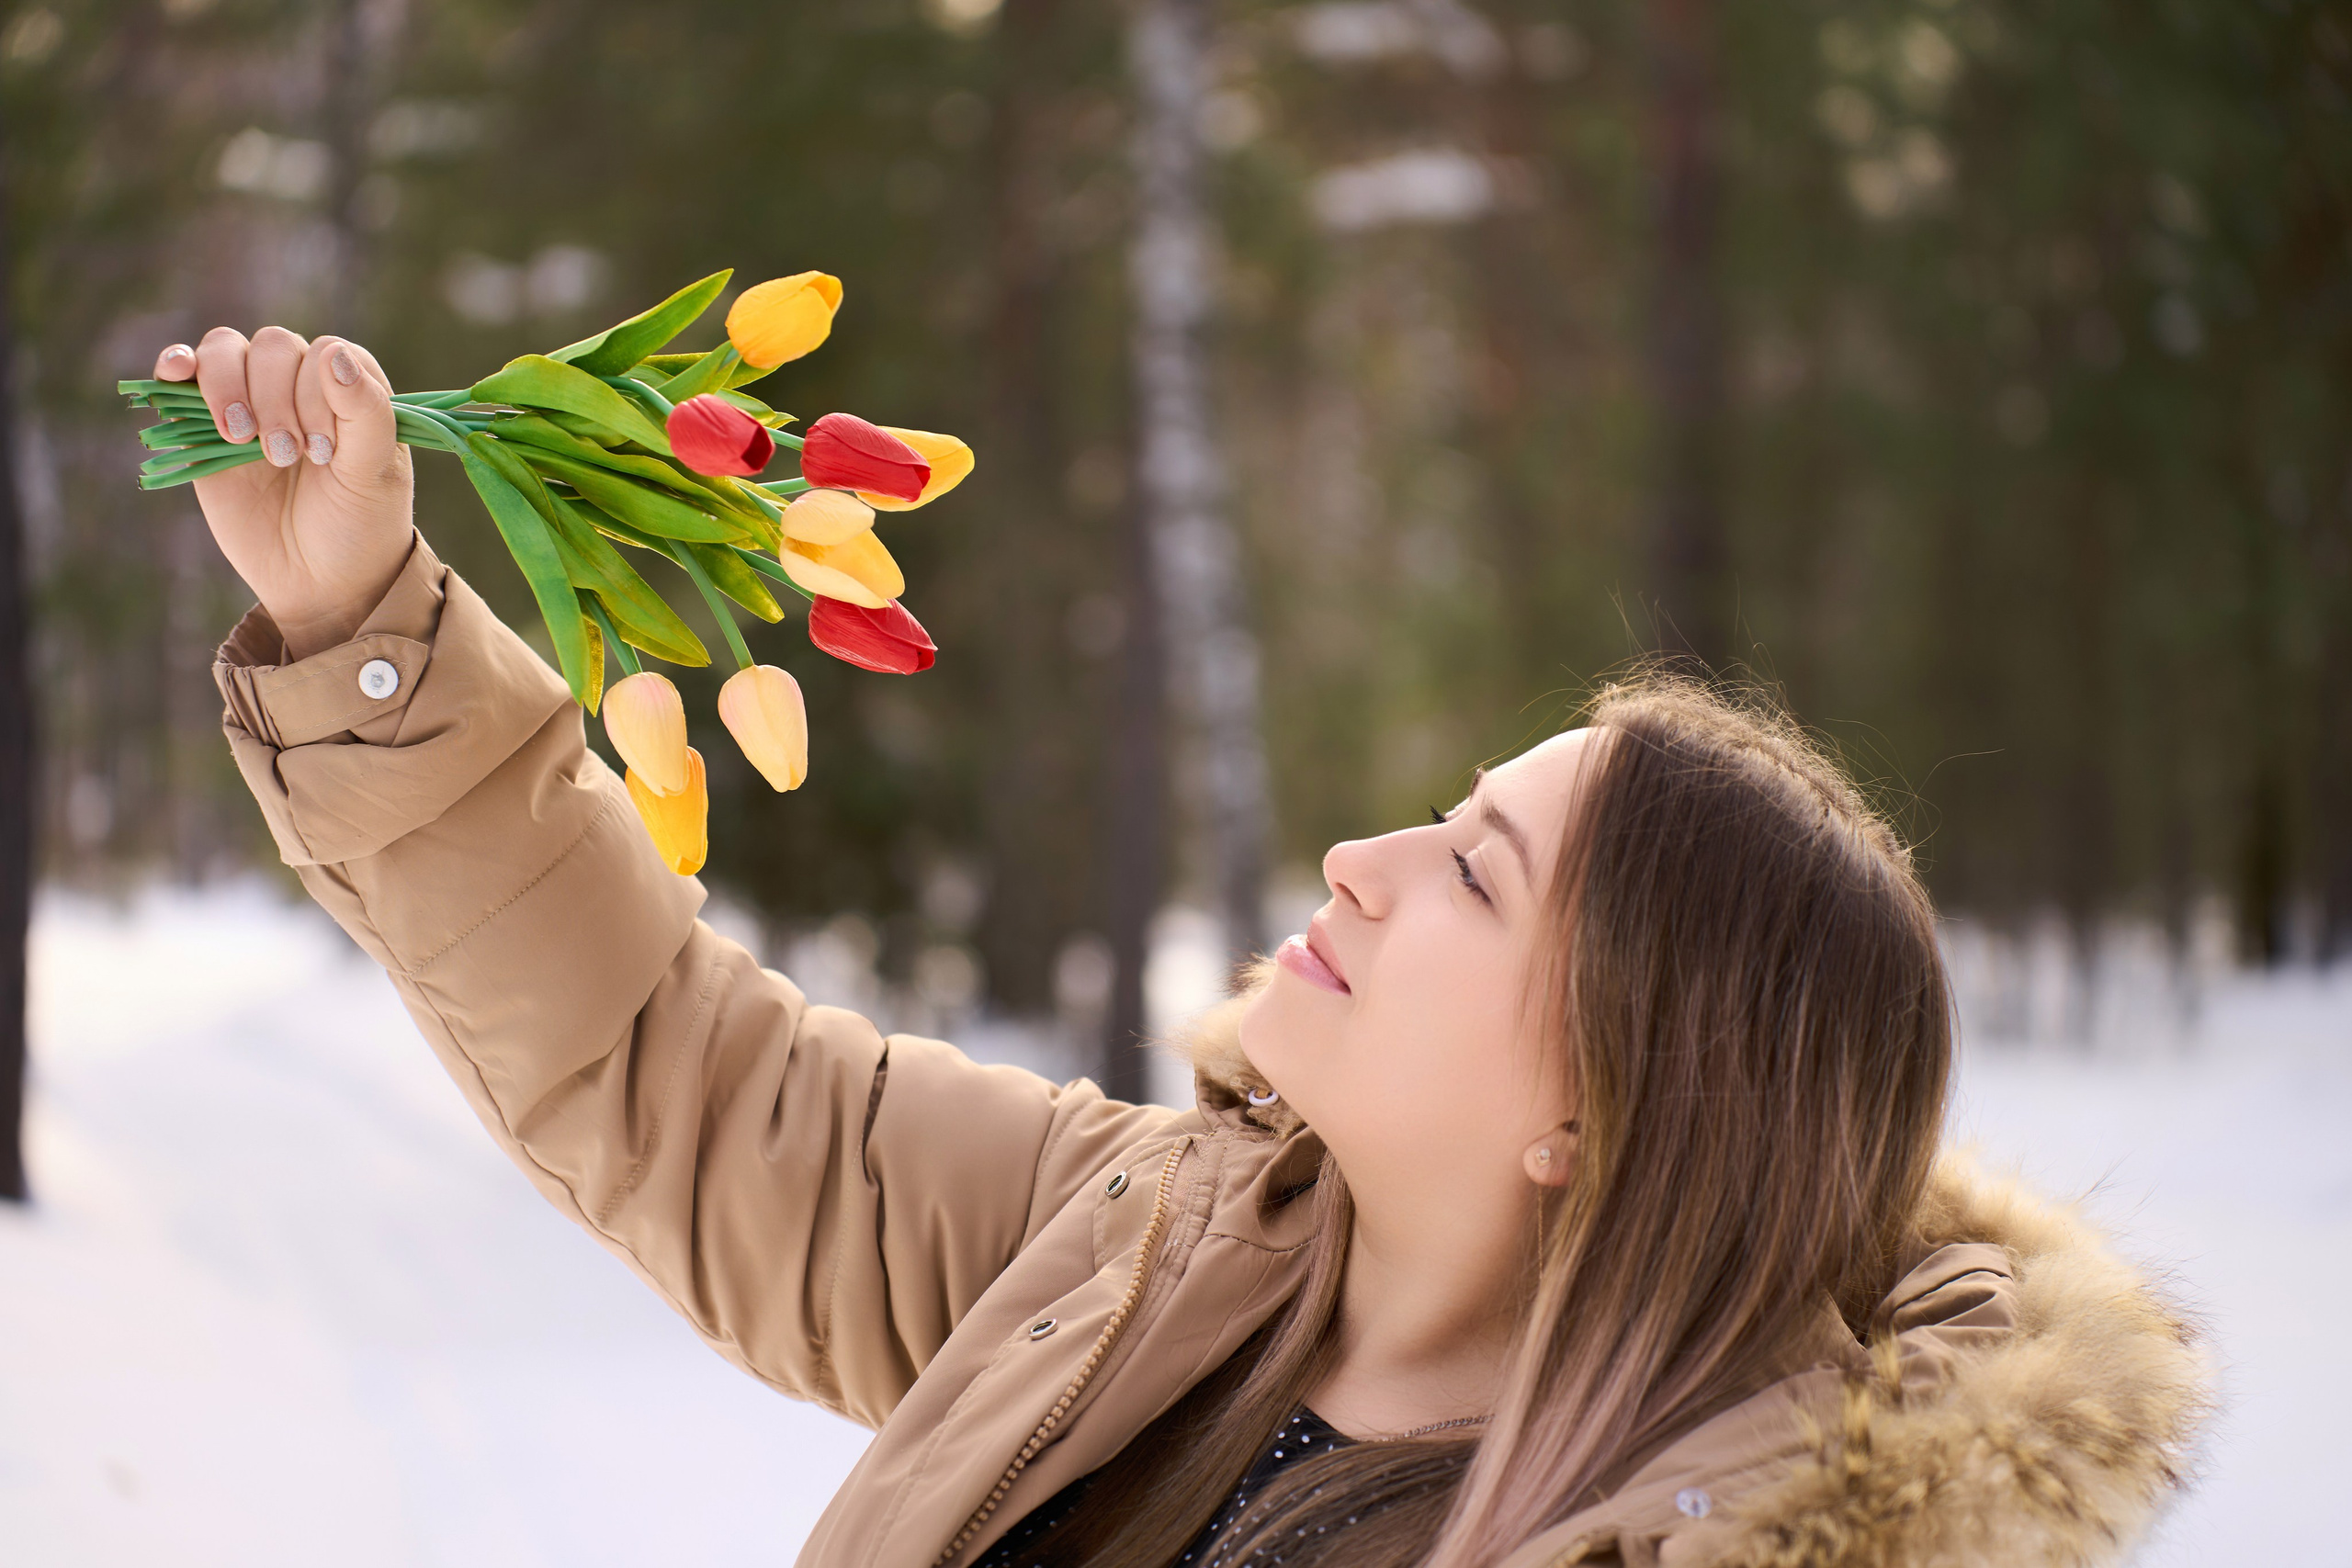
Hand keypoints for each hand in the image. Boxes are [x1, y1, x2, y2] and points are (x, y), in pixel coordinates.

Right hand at [156, 328, 416, 661]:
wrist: (319, 581)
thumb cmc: (358, 525)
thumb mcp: (375, 475)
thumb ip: (365, 412)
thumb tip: (336, 354)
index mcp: (351, 388)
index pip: (326, 352)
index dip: (318, 394)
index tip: (325, 453)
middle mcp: (301, 384)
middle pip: (273, 347)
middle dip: (275, 399)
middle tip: (286, 457)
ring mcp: (252, 400)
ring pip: (226, 350)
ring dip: (228, 387)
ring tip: (243, 440)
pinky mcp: (205, 426)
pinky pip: (185, 373)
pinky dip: (177, 364)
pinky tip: (177, 373)